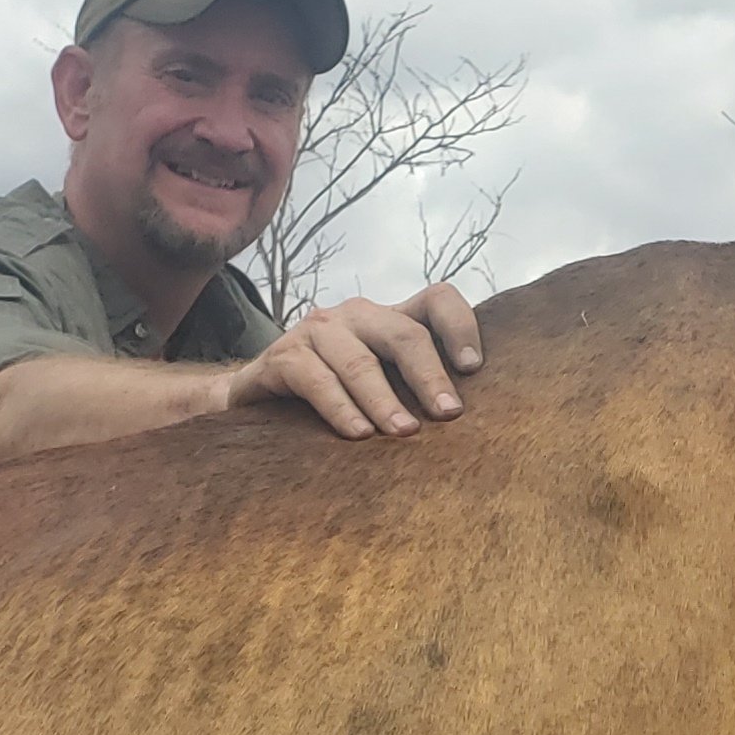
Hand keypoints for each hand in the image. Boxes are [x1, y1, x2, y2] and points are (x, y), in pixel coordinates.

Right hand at [226, 285, 484, 439]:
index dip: (461, 326)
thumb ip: (417, 391)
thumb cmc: (335, 400)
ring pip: (360, 361)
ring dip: (384, 400)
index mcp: (388, 319)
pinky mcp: (281, 357)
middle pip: (404, 333)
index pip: (437, 299)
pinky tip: (357, 434)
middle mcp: (355, 316)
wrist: (258, 404)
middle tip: (449, 415)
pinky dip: (339, 408)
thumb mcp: (382, 389)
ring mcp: (317, 331)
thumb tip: (476, 424)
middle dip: (429, 376)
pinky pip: (315, 379)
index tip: (474, 369)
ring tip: (405, 434)